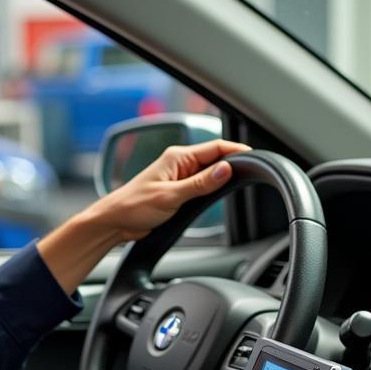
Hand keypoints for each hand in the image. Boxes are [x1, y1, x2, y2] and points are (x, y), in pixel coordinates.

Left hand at [86, 139, 250, 242]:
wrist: (114, 222)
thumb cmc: (133, 206)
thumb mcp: (170, 196)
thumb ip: (200, 184)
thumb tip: (225, 170)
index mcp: (177, 157)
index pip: (216, 147)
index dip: (237, 152)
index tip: (255, 158)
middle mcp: (180, 163)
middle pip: (216, 159)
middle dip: (233, 164)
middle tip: (252, 173)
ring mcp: (179, 177)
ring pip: (209, 173)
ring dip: (222, 178)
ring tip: (239, 184)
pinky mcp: (178, 190)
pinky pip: (201, 185)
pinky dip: (212, 188)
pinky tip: (219, 194)